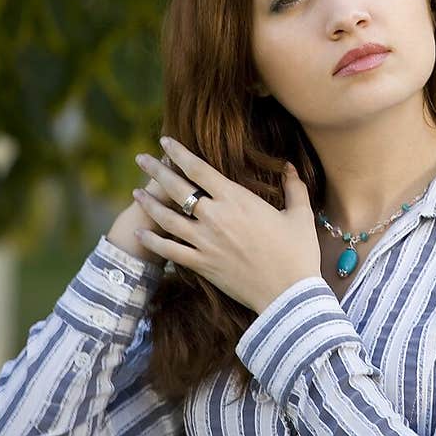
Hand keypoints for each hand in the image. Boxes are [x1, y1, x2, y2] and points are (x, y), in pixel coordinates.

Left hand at [131, 138, 321, 313]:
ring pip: (167, 218)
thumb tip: (289, 165)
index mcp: (236, 199)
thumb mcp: (300, 214)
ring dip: (149, 203)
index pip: (199, 168)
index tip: (165, 142)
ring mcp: (205, 242)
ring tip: (135, 192)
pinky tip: (140, 233)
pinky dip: (153, 242)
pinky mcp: (201, 265)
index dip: (178, 153)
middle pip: (177, 188)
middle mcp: (215, 216)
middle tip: (140, 159)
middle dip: (155, 171)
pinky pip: (170, 251)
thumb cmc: (297, 252)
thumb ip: (293, 186)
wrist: (288, 294)